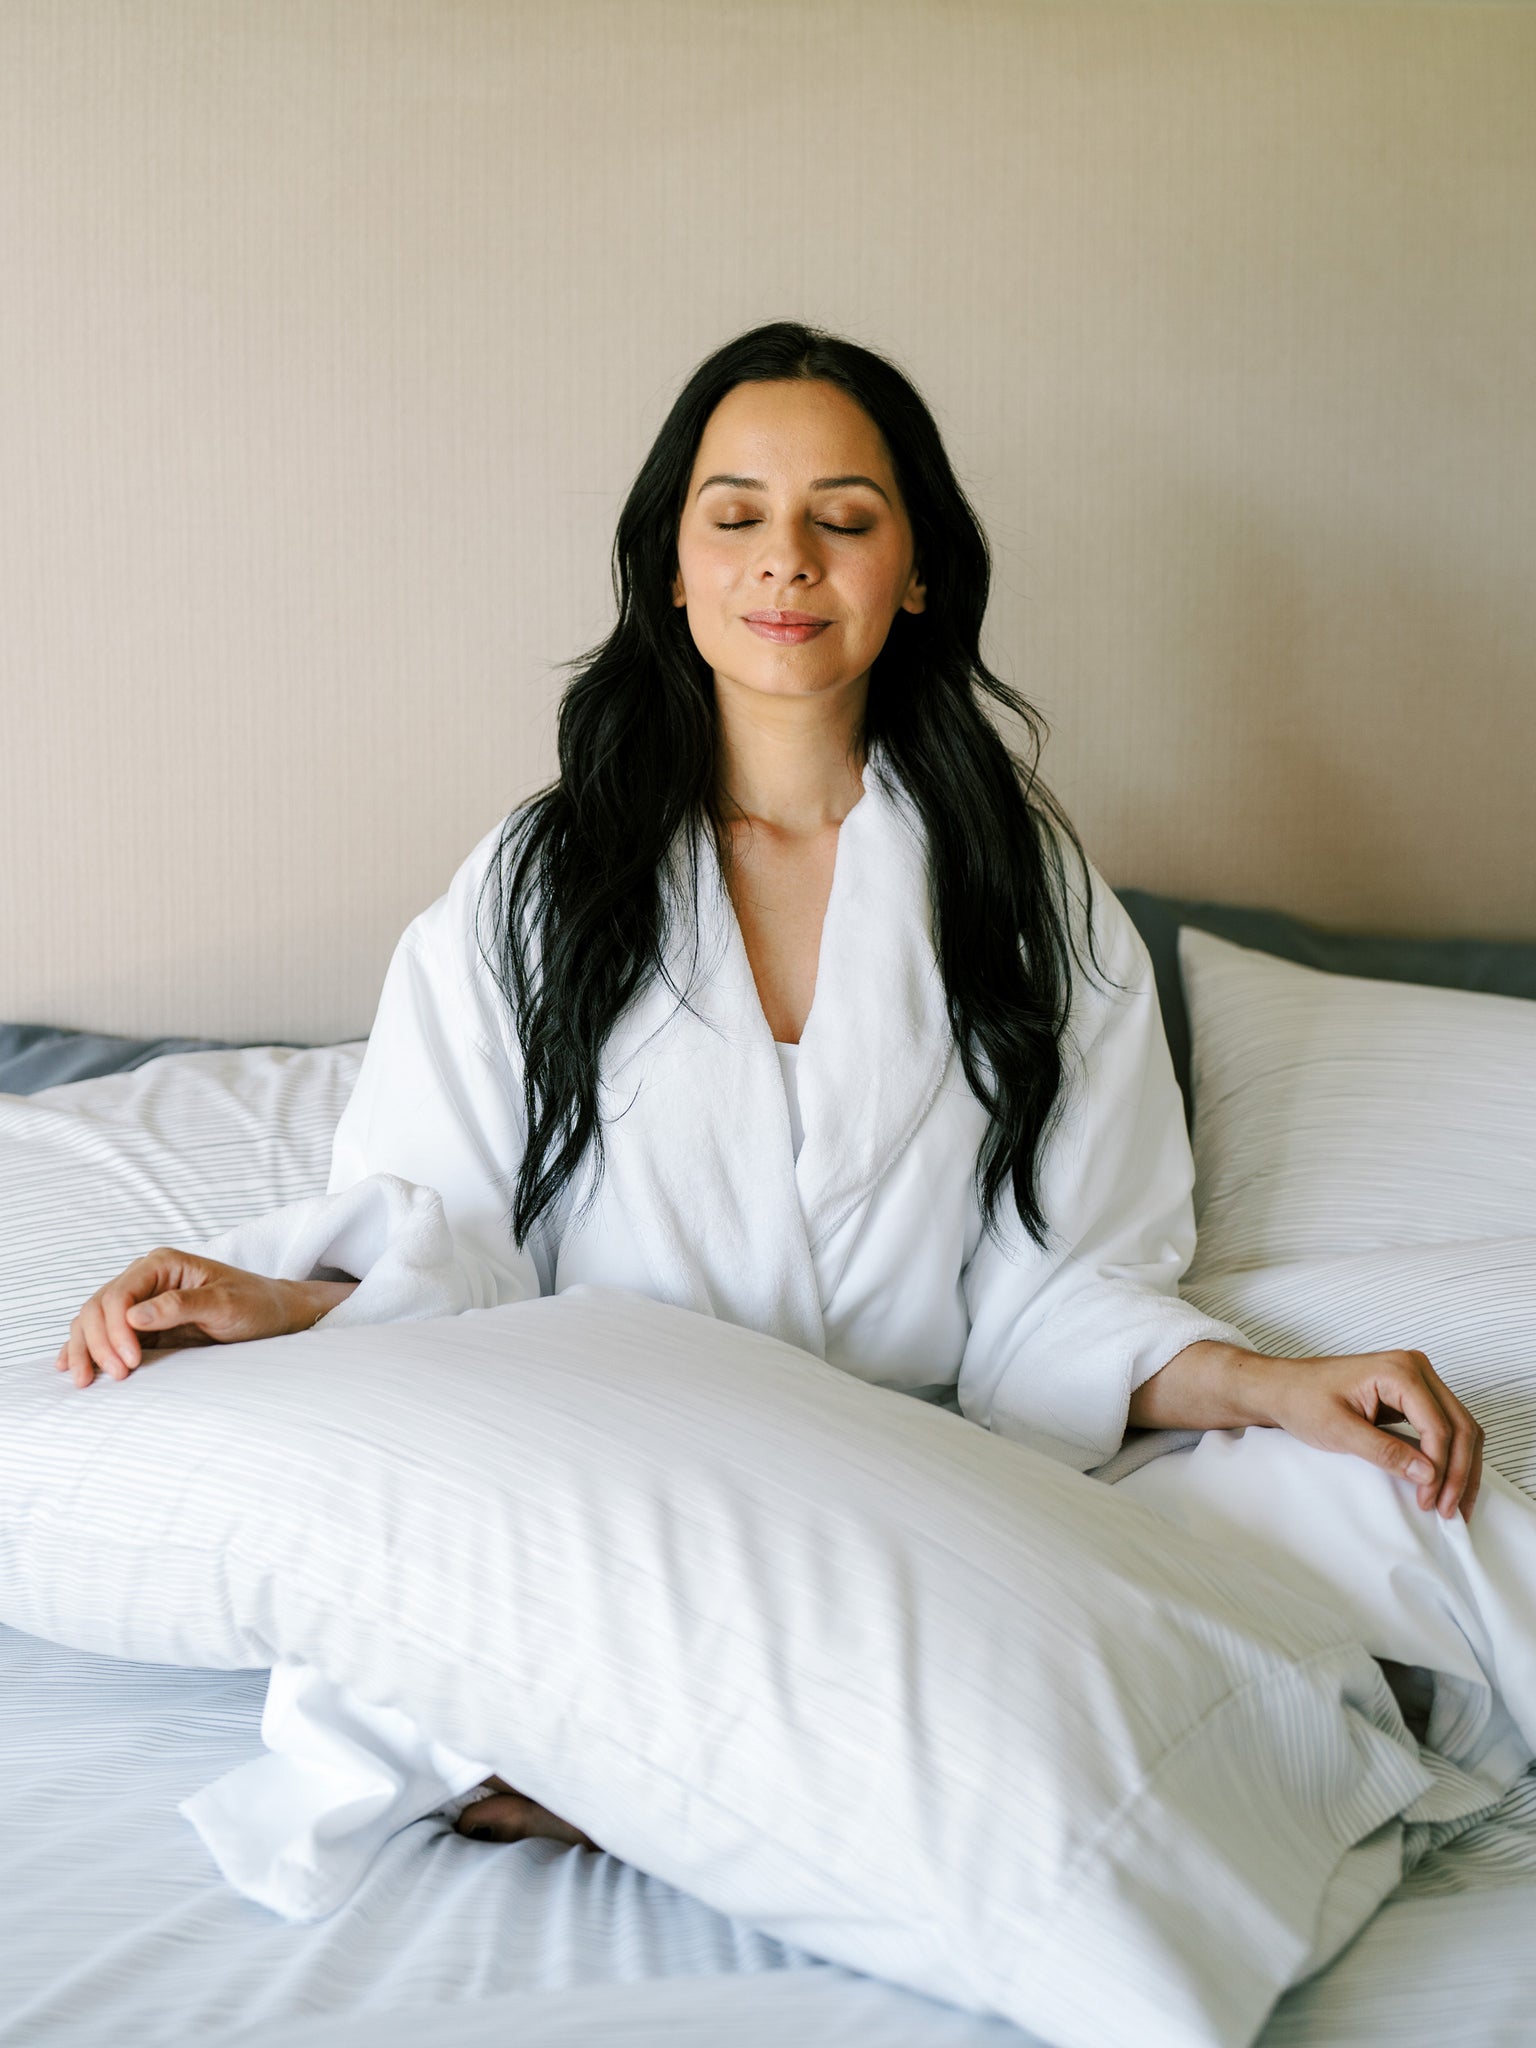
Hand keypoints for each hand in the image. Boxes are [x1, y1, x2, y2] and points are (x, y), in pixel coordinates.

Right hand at [56, 1249, 349, 1388]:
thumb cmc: (256, 1304)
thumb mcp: (225, 1304)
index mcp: (163, 1264)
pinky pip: (103, 1333)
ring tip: (83, 1380)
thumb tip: (133, 1315)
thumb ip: (181, 1307)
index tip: (130, 1362)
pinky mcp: (142, 1323)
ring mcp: (141, 1300)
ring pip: (93, 1320)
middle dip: (96, 1343)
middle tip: (113, 1378)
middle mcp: (145, 1278)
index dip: (115, 1329)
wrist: (275, 1314)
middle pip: (99, 1307)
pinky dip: (86, 1348)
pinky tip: (69, 1365)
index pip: (120, 1294)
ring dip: (85, 1348)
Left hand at [1241, 1347, 1483, 1522]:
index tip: (1429, 1501)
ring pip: (1460, 1427)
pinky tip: (1446, 1485)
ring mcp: (1417, 1380)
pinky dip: (1450, 1457)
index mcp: (1399, 1370)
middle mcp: (1416, 1368)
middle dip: (1461, 1472)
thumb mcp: (1339, 1430)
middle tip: (1451, 1511)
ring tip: (1454, 1505)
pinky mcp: (1413, 1396)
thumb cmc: (1301, 1400)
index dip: (1440, 1468)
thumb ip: (1384, 1451)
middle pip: (1460, 1425)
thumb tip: (1428, 1475)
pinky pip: (1445, 1426)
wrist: (1281, 1387)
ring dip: (1462, 1468)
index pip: (1438, 1425)